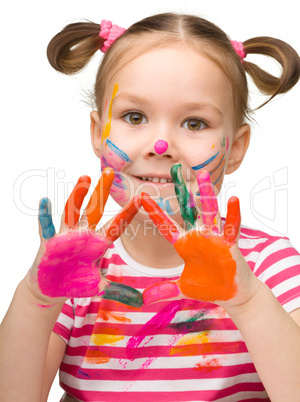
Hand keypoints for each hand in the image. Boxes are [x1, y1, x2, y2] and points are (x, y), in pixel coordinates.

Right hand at [27, 168, 143, 306]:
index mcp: (98, 244)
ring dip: (77, 196)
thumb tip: (140, 301)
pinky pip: (47, 227)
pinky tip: (45, 201)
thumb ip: (117, 289)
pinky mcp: (49, 243)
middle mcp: (83, 235)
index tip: (141, 197)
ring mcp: (66, 236)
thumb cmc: (76, 283)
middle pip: (94, 209)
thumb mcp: (97, 286)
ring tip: (84, 178)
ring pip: (72, 212)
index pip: (116, 225)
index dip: (128, 212)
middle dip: (102, 192)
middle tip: (110, 171)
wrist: (52, 288)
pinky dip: (45, 216)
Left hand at [142, 166, 260, 307]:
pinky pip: (231, 227)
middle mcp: (197, 236)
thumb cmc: (208, 287)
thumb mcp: (182, 288)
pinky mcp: (229, 244)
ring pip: (208, 211)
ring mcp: (214, 238)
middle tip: (176, 169)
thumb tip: (143, 298)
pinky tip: (233, 199)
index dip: (154, 211)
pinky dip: (232, 215)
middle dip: (181, 190)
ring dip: (205, 194)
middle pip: (187, 209)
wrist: (231, 294)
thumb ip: (164, 289)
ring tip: (202, 174)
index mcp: (184, 244)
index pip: (165, 225)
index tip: (142, 195)